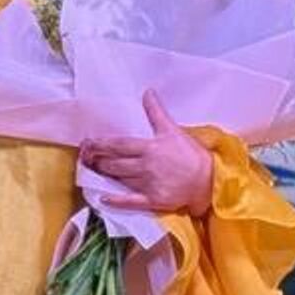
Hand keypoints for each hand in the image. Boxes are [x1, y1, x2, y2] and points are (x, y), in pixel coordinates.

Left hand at [81, 91, 213, 215]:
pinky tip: (103, 198)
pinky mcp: (153, 200)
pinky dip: (116, 200)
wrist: (210, 180)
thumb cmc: (192, 155)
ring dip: (103, 174)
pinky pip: (131, 201)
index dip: (101, 144)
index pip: (119, 145)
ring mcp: (148, 184)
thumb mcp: (173, 130)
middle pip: (115, 163)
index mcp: (150, 148)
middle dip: (97, 159)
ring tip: (90, 168)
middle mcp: (146, 166)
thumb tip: (147, 92)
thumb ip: (156, 113)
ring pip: (120, 178)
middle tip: (84, 156)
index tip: (87, 142)